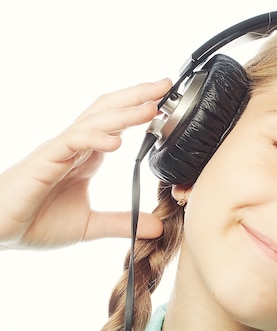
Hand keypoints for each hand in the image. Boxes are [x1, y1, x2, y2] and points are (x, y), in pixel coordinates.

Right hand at [0, 79, 171, 249]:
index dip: (140, 110)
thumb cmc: (37, 221)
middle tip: (166, 84)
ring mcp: (60, 150)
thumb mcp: (90, 225)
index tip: (168, 102)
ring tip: (152, 107)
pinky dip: (95, 138)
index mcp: (87, 156)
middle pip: (108, 110)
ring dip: (125, 113)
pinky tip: (116, 142)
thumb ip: (123, 223)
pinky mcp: (45, 160)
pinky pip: (72, 142)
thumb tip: (158, 228)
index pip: (117, 124)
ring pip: (95, 121)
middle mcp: (76, 146)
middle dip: (137, 96)